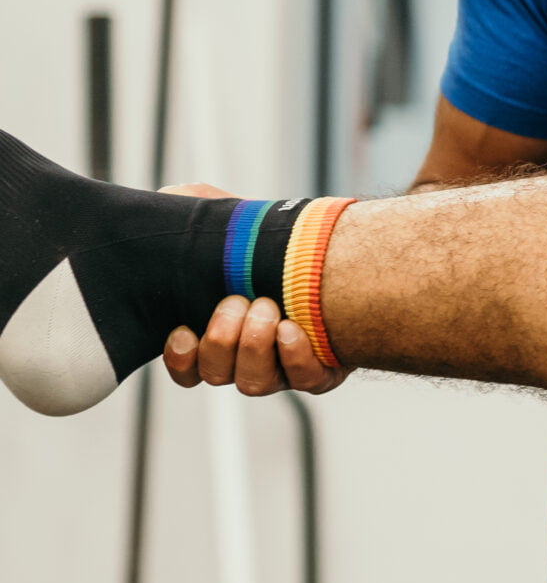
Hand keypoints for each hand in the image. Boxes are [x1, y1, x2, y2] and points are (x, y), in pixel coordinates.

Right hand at [159, 183, 352, 396]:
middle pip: (216, 374)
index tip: (183, 329)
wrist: (338, 252)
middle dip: (221, 339)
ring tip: (268, 307)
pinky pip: (304, 381)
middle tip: (240, 301)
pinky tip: (292, 328)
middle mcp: (246, 358)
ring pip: (253, 383)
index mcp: (217, 334)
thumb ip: (194, 212)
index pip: (187, 369)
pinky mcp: (321, 369)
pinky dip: (295, 358)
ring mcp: (282, 368)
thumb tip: (171, 199)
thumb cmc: (273, 241)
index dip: (180, 358)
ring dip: (254, 346)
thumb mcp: (229, 222)